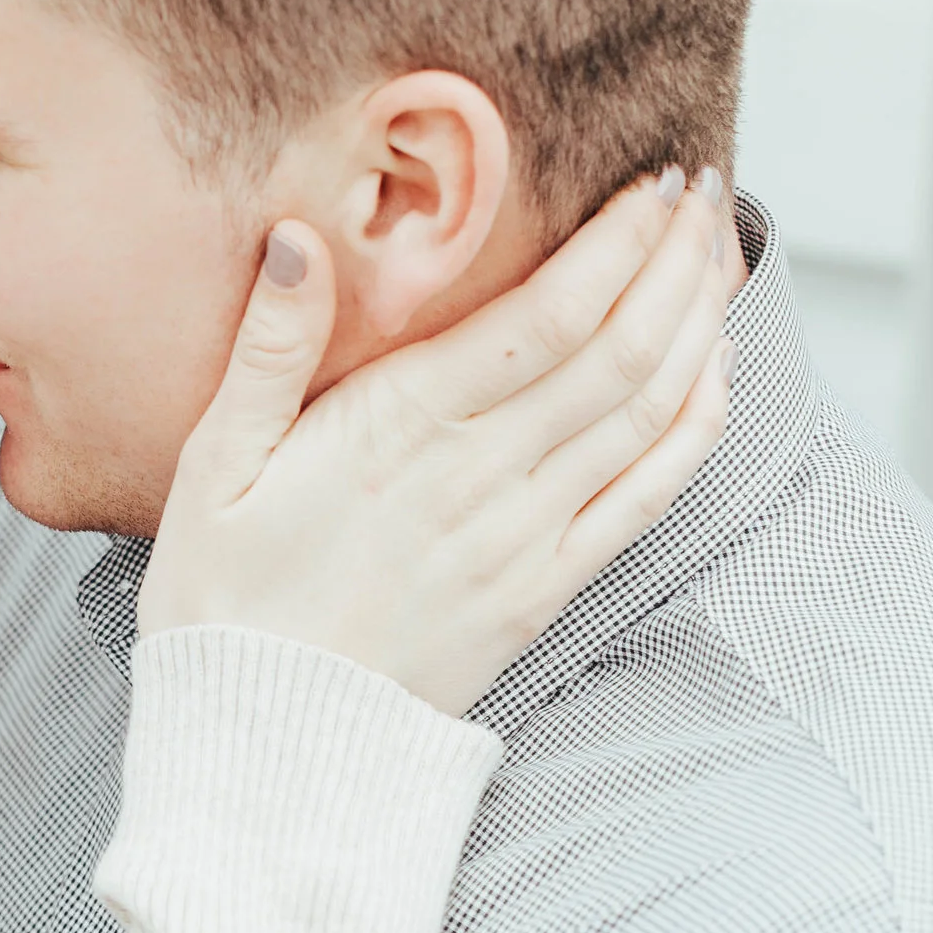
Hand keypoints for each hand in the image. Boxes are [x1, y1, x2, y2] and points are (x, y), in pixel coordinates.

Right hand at [143, 170, 735, 714]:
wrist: (265, 749)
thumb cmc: (223, 601)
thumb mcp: (210, 467)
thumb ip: (266, 350)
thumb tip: (294, 238)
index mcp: (399, 431)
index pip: (545, 317)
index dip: (616, 244)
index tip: (656, 183)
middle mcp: (481, 478)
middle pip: (617, 351)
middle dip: (675, 262)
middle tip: (707, 193)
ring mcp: (525, 539)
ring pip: (646, 415)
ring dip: (697, 327)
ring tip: (722, 256)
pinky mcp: (543, 592)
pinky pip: (645, 499)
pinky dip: (694, 428)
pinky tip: (716, 373)